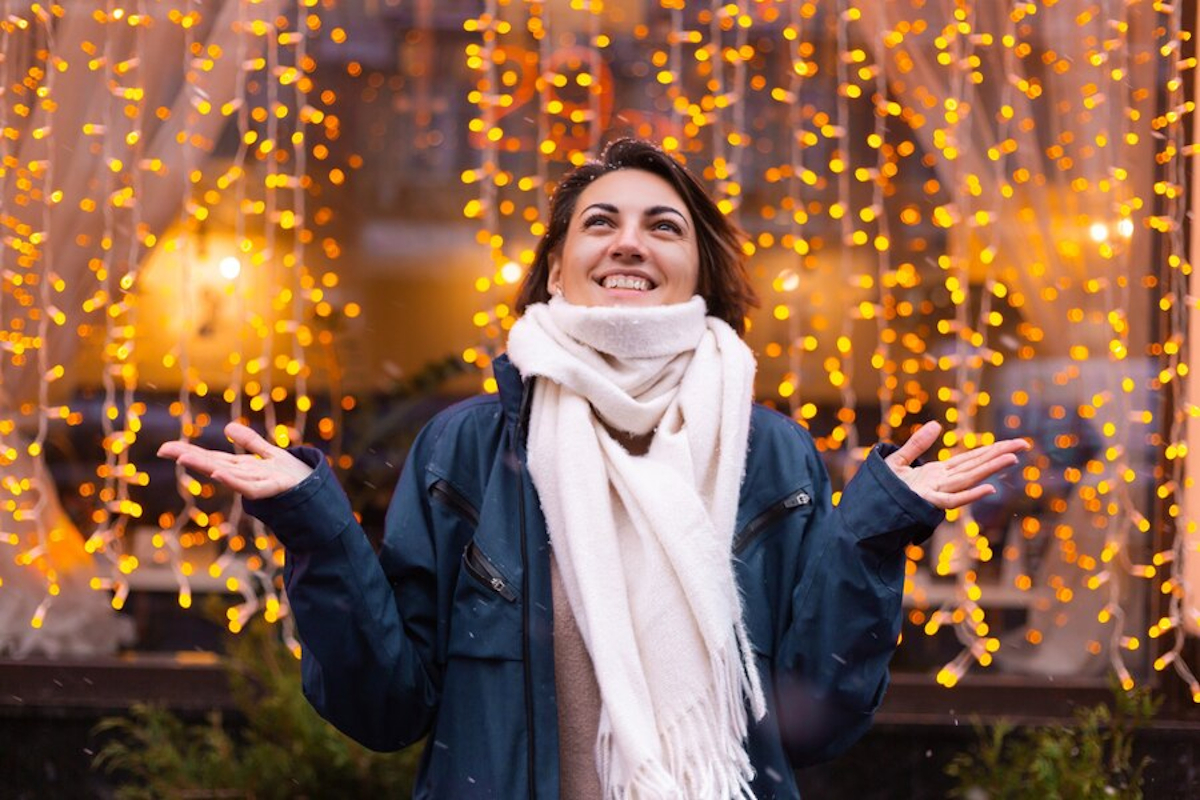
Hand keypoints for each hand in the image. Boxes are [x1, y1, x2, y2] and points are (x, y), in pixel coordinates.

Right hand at [157, 422, 313, 499]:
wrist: (318, 494)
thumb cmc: (293, 476)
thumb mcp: (270, 453)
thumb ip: (251, 442)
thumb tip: (229, 427)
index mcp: (244, 466)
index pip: (212, 457)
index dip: (189, 452)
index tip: (164, 449)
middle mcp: (247, 474)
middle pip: (215, 463)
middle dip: (191, 457)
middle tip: (165, 450)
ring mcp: (259, 481)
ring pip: (230, 473)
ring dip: (207, 466)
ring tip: (184, 458)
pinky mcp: (275, 489)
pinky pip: (253, 487)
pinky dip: (236, 482)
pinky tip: (220, 475)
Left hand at [884, 421, 1029, 509]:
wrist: (866, 511)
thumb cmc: (882, 490)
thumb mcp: (897, 461)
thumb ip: (916, 444)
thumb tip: (936, 424)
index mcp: (937, 472)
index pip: (969, 458)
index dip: (990, 449)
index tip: (1011, 442)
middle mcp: (942, 482)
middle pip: (975, 465)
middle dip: (999, 454)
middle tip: (1025, 443)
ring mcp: (937, 493)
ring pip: (969, 479)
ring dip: (990, 469)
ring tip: (1012, 457)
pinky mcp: (927, 503)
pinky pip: (953, 501)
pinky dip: (971, 496)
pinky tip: (989, 489)